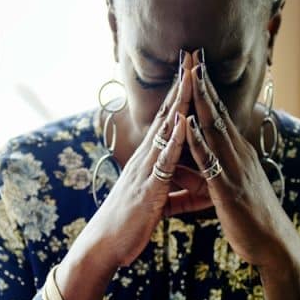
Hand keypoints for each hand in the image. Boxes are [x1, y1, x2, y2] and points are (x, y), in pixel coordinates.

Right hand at [63, 52, 200, 278]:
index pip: (169, 118)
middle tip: (194, 53)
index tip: (194, 67)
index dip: (182, 92)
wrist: (105, 246)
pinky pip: (164, 160)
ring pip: (166, 128)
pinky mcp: (148, 187)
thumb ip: (176, 189)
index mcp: (150, 159)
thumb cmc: (129, 223)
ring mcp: (146, 169)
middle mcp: (146, 157)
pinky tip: (185, 121)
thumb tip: (194, 186)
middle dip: (182, 84)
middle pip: (167, 112)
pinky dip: (175, 139)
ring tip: (193, 74)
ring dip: (180, 101)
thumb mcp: (157, 201)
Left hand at [184, 50, 299, 272]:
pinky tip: (187, 124)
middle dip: (203, 83)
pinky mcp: (229, 189)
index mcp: (237, 153)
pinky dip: (198, 140)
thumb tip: (184, 165)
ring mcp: (235, 169)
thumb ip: (204, 174)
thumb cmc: (250, 219)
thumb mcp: (223, 190)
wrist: (274, 246)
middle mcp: (238, 154)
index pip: (218, 113)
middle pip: (217, 112)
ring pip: (214, 129)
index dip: (206, 88)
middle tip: (191, 53)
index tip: (194, 63)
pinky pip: (210, 161)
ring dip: (201, 102)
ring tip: (189, 75)